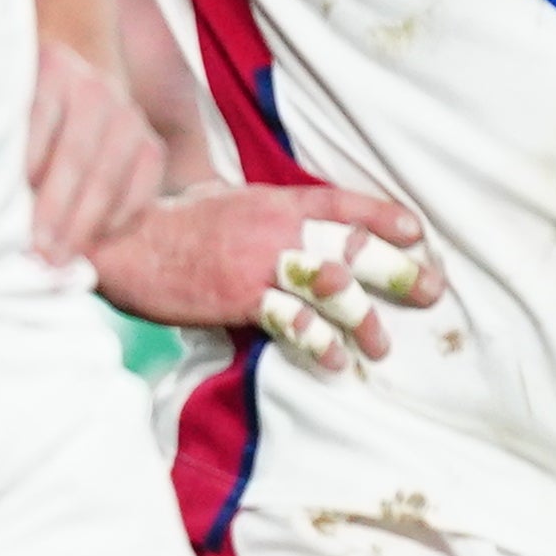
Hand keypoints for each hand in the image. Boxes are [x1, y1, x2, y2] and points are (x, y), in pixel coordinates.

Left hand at [23, 41, 154, 266]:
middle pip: (76, 157)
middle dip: (55, 211)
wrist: (72, 84)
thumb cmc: (18, 110)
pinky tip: (90, 248)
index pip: (36, 119)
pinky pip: (140, 193)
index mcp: (51, 70)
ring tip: (58, 261)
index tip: (4, 213)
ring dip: (83, 227)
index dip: (23, 169)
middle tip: (36, 253)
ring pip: (108, 179)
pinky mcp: (150, 146)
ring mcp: (128, 117)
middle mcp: (94, 89)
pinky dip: (115, 224)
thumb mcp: (1, 108)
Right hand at [93, 180, 439, 371]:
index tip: (417, 233)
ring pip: (330, 288)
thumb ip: (260, 208)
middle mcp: (275, 229)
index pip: (341, 204)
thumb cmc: (166, 221)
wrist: (122, 242)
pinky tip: (333, 360)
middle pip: (351, 248)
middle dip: (398, 270)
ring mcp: (259, 263)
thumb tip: (286, 218)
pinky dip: (316, 342)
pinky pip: (290, 320)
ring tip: (380, 346)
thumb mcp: (219, 196)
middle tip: (432, 291)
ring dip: (362, 319)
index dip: (383, 217)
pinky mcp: (239, 297)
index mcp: (274, 201)